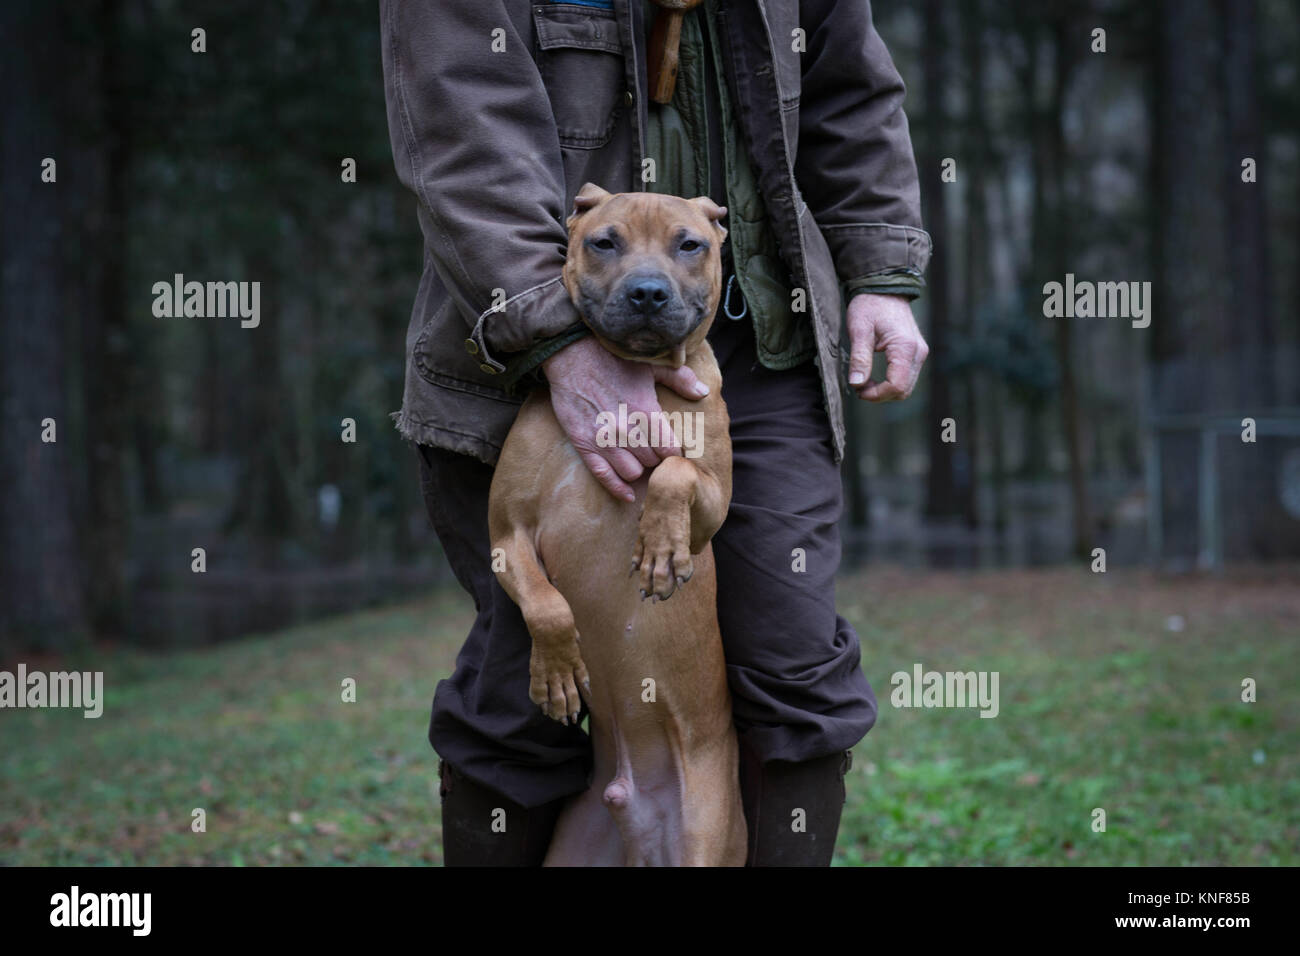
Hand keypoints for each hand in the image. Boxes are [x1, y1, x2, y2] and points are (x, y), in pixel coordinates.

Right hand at [542, 336, 709, 500]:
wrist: (571, 355)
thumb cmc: (613, 358)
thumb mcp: (650, 363)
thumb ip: (679, 379)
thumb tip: (703, 393)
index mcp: (646, 411)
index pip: (670, 450)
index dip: (673, 451)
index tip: (670, 447)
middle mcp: (626, 431)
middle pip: (652, 463)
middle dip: (655, 458)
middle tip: (653, 451)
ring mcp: (604, 440)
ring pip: (632, 473)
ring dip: (638, 469)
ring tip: (638, 459)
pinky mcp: (584, 445)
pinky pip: (604, 477)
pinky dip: (617, 489)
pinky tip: (627, 495)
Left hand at [845, 293, 928, 401]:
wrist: (884, 289)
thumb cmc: (870, 305)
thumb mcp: (859, 329)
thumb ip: (859, 357)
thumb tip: (856, 383)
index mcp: (905, 347)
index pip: (897, 385)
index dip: (877, 394)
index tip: (858, 390)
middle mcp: (918, 352)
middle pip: (904, 390)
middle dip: (880, 394)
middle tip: (858, 386)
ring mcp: (920, 353)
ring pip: (906, 387)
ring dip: (885, 391)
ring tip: (864, 380)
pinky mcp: (916, 353)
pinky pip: (906, 377)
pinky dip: (891, 383)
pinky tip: (874, 376)